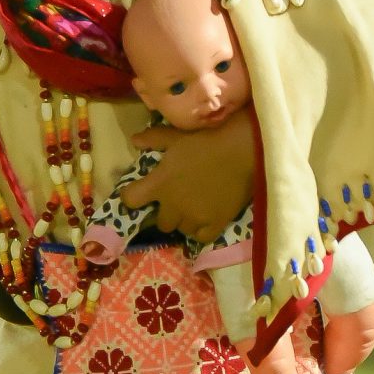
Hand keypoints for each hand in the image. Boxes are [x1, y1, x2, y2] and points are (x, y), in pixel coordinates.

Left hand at [120, 111, 254, 242]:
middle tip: (178, 200)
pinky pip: (201, 237)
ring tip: (195, 208)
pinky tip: (207, 219)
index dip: (132, 196)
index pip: (131, 199)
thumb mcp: (177, 136)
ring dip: (185, 220)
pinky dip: (201, 230)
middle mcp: (173, 205)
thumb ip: (154, 139)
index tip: (139, 192)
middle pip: (161, 222)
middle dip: (167, 212)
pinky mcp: (215, 224)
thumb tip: (134, 140)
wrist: (242, 150)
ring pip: (182, 229)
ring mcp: (194, 217)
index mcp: (160, 184)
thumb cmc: (207, 140)